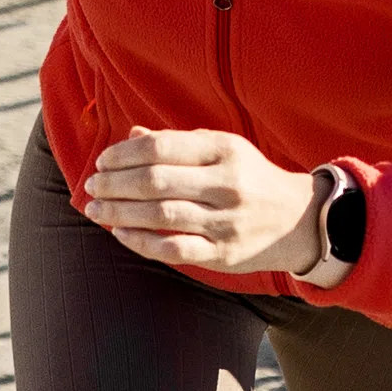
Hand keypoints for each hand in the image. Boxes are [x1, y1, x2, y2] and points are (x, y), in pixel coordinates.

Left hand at [83, 127, 325, 272]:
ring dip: (119, 213)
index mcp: (224, 150)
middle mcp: (227, 184)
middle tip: (91, 186)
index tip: (102, 161)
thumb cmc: (249, 178)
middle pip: (155, 182)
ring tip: (95, 210)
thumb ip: (177, 143)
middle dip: (114, 184)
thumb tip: (131, 136)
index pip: (161, 148)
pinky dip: (141, 242)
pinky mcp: (224, 254)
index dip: (123, 155)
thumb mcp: (222, 149)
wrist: (299, 220)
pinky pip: (174, 250)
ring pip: (160, 216)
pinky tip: (120, 234)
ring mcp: (226, 221)